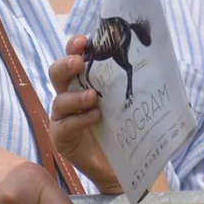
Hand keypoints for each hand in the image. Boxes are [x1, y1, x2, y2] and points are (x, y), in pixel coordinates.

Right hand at [48, 35, 121, 192]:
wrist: (121, 164)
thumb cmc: (123, 126)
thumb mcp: (126, 97)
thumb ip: (128, 78)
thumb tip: (146, 48)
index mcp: (82, 80)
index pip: (73, 57)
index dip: (74, 46)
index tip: (83, 40)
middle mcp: (68, 94)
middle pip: (56, 73)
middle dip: (65, 65)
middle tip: (78, 62)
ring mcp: (62, 116)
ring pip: (59, 101)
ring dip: (75, 96)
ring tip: (93, 96)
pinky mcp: (61, 137)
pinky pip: (64, 125)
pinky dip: (79, 120)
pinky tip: (94, 117)